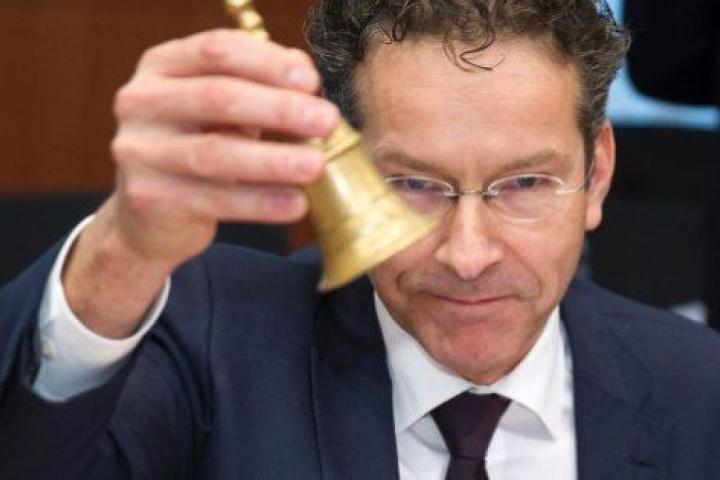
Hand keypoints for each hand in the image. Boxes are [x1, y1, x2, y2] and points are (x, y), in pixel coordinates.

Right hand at [64, 30, 338, 336]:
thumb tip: (303, 72)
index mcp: (161, 66)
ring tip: (316, 165)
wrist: (148, 214)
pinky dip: (261, 203)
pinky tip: (296, 203)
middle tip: (326, 121)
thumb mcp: (220, 109)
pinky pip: (216, 200)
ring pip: (216, 153)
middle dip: (279, 109)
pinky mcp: (150, 198)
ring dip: (274, 160)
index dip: (268, 63)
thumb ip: (258, 85)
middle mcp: (142, 102)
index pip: (216, 50)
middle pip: (217, 98)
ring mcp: (140, 152)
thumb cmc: (197, 146)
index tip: (312, 81)